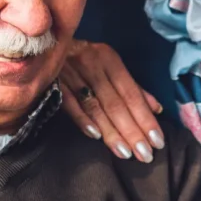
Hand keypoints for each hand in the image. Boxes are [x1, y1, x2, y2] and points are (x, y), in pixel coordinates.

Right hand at [60, 40, 164, 162]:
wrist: (43, 44)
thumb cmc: (83, 59)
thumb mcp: (109, 66)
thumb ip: (132, 88)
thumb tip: (157, 109)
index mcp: (109, 59)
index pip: (131, 94)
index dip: (145, 119)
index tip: (157, 142)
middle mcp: (92, 64)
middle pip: (116, 103)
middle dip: (132, 131)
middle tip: (145, 155)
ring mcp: (71, 72)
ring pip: (95, 107)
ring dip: (111, 132)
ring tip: (125, 153)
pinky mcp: (52, 81)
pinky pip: (69, 103)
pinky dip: (82, 119)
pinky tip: (95, 136)